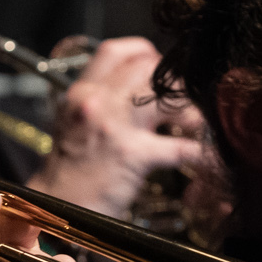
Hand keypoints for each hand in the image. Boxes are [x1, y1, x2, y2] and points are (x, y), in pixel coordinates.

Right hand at [29, 36, 207, 218]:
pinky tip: (206, 157)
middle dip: (174, 83)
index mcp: (81, 92)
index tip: (160, 68)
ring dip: (190, 109)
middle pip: (148, 69)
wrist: (55, 209)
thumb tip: (138, 88)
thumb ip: (101, 101)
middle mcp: (96, 102)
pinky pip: (180, 147)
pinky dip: (200, 152)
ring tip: (196, 124)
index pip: (116, 51)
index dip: (146, 53)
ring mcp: (115, 127)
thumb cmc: (69, 171)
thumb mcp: (74, 123)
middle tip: (184, 101)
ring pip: (167, 97)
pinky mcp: (133, 156)